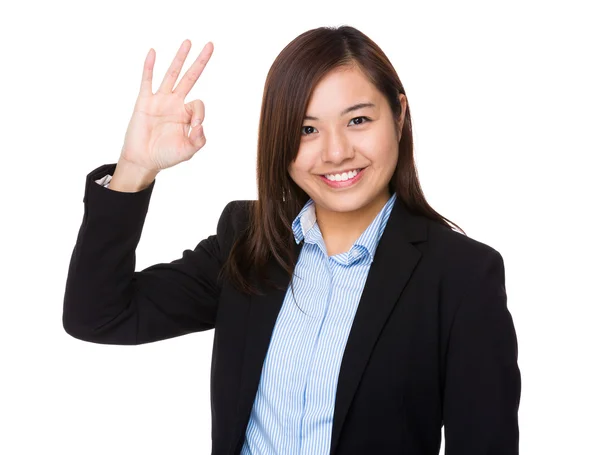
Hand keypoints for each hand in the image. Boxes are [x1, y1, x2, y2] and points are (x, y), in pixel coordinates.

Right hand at [120, 40, 213, 172]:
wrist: (143, 160)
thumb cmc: (166, 156)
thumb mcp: (188, 151)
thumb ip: (198, 139)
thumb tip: (200, 124)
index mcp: (186, 114)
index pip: (199, 104)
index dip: (200, 113)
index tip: (196, 125)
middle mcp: (175, 103)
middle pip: (190, 77)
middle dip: (200, 62)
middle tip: (210, 45)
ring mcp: (160, 100)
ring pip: (172, 74)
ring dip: (180, 58)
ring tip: (188, 42)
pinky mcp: (144, 102)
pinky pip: (147, 81)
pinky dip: (149, 67)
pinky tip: (153, 52)